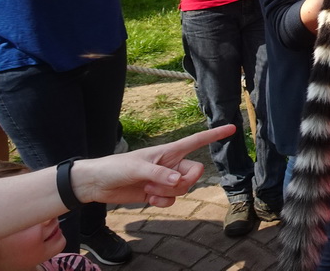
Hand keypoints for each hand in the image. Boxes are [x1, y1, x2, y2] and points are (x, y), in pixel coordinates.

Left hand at [70, 124, 233, 207]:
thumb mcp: (137, 168)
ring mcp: (166, 179)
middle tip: (167, 182)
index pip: (197, 141)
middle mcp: (171, 164)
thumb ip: (159, 174)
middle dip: (184, 181)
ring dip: (168, 192)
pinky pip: (172, 199)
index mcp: (169, 151)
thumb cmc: (117, 167)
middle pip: (194, 172)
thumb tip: (177, 181)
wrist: (98, 184)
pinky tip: (149, 198)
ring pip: (184, 188)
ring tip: (149, 189)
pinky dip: (163, 201)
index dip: (215, 134)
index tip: (232, 128)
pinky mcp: (158, 193)